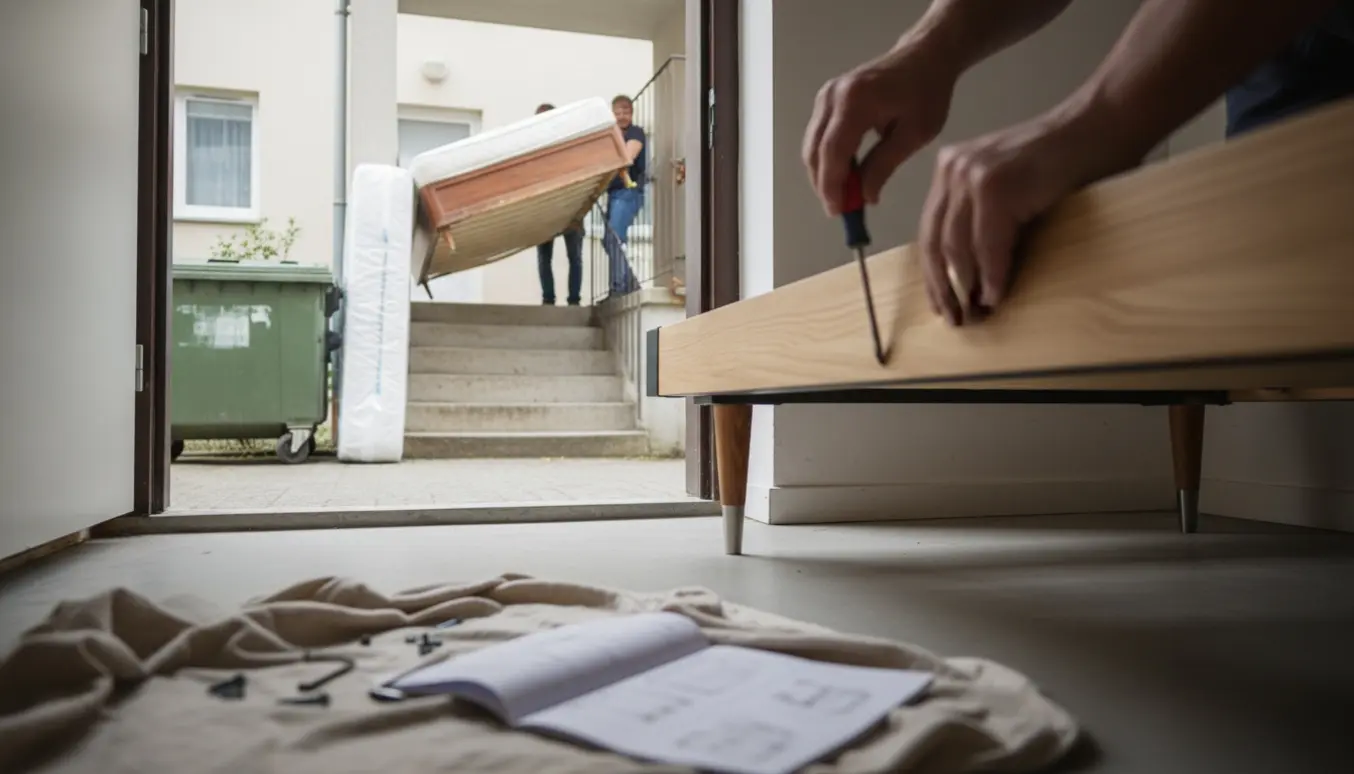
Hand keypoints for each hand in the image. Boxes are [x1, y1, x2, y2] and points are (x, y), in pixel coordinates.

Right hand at [803, 41, 961, 215]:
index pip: (832, 151)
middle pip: (815, 150)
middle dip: (825, 184)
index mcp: (856, 102)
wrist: (924, 57)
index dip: (831, 185)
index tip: (838, 211)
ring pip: (812, 146)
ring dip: (824, 174)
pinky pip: (818, 136)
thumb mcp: (914, 134)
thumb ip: (885, 165)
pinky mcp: (826, 98)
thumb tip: (865, 197)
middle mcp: (833, 95)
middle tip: (842, 209)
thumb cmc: (926, 93)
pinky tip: (845, 173)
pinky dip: (827, 159)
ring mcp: (826, 95)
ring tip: (847, 195)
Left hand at [919, 106, 1134, 325]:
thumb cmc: (1066, 161)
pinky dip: (993, 274)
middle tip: (954, 320)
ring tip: (977, 313)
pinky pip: (988, 244)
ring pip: (957, 246)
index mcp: (951, 169)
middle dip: (944, 286)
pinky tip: (996, 295)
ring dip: (966, 286)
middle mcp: (953, 169)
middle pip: (936, 240)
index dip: (933, 273)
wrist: (1101, 125)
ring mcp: (971, 175)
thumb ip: (982, 218)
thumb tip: (968, 279)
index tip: (940, 304)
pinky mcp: (995, 187)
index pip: (931, 230)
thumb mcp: (1010, 187)